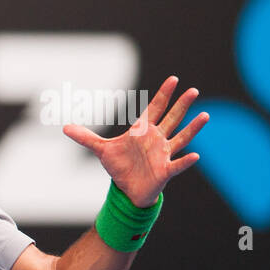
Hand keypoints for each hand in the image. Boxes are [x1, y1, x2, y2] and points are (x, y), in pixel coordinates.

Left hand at [63, 75, 208, 207]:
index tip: (173, 79)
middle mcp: (157, 139)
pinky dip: (185, 161)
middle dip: (182, 105)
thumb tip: (64, 127)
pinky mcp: (165, 170)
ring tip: (204, 116)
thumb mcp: (101, 150)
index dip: (163, 94)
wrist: (128, 189)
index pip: (155, 108)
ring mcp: (163, 154)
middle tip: (193, 90)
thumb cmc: (120, 166)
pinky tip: (194, 156)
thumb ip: (85, 137)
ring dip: (192, 128)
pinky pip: (177, 165)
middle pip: (172, 119)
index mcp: (143, 131)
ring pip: (181, 138)